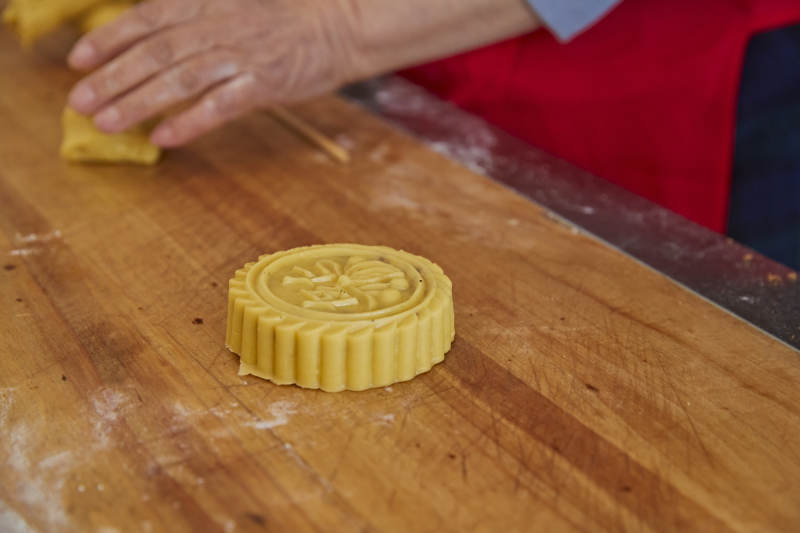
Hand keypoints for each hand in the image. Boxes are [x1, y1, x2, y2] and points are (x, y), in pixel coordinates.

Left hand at [67, 0, 354, 146]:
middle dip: (112, 78)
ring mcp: (241, 56)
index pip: (146, 18)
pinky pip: (219, 105)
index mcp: (205, 3)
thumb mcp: (230, 5)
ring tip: (107, 123)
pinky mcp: (264, 84)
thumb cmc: (280, 21)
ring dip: (138, 101)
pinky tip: (163, 137)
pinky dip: (189, 121)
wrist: (335, 27)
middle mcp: (218, 26)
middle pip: (155, 52)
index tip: (78, 61)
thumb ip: (191, 16)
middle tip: (80, 102)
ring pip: (179, 79)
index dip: (109, 39)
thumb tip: (147, 40)